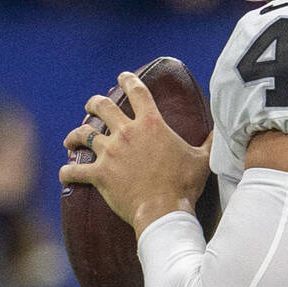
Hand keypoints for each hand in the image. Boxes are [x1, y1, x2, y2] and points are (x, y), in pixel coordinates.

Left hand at [59, 72, 211, 235]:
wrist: (163, 209)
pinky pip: (75, 169)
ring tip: (71, 139)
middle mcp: (127, 132)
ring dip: (75, 135)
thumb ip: (210, 141)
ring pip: (83, 134)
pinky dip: (66, 171)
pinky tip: (64, 173)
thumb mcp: (202, 159)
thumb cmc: (183, 185)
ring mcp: (110, 152)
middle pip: (102, 107)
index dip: (128, 80)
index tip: (122, 77)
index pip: (137, 92)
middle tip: (92, 105)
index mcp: (151, 124)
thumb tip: (223, 129)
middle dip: (94, 103)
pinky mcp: (99, 173)